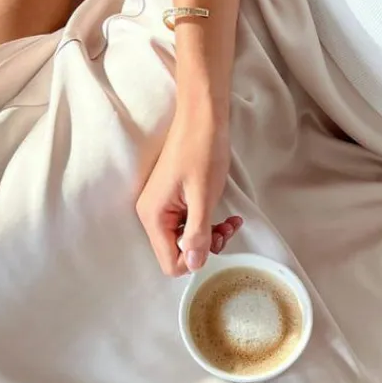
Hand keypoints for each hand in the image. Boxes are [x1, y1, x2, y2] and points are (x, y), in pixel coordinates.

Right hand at [136, 114, 242, 275]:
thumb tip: (193, 264)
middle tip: (226, 230)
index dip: (195, 260)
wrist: (201, 118)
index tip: (215, 241)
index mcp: (154, 217)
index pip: (170, 263)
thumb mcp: (203, 196)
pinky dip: (206, 224)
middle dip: (204, 247)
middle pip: (176, 253)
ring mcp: (161, 208)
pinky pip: (187, 224)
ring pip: (184, 240)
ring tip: (229, 223)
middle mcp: (151, 215)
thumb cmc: (202, 151)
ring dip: (209, 236)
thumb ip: (197, 233)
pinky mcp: (172, 201)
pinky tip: (225, 217)